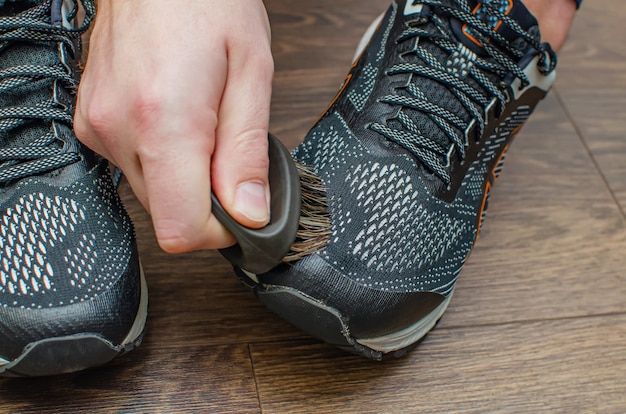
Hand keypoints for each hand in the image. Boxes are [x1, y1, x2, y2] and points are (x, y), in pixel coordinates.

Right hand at [75, 0, 273, 252]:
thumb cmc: (206, 3)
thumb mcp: (251, 73)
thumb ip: (247, 153)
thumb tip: (250, 213)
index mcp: (164, 121)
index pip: (181, 228)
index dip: (220, 232)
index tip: (243, 210)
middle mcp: (119, 129)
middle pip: (168, 214)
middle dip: (207, 199)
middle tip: (228, 149)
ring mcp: (99, 127)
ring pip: (152, 193)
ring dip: (185, 176)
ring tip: (202, 123)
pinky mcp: (92, 123)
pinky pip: (134, 166)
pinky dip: (163, 157)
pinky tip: (177, 117)